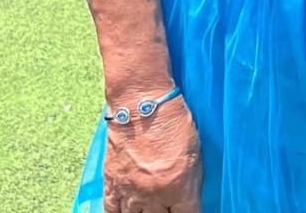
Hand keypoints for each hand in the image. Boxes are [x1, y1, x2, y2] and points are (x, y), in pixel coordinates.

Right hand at [102, 97, 202, 212]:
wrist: (140, 104)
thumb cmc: (173, 120)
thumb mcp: (195, 151)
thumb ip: (191, 181)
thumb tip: (189, 199)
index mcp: (179, 186)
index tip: (188, 211)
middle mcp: (154, 194)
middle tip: (168, 207)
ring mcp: (130, 191)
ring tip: (149, 209)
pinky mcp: (112, 183)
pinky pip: (111, 211)